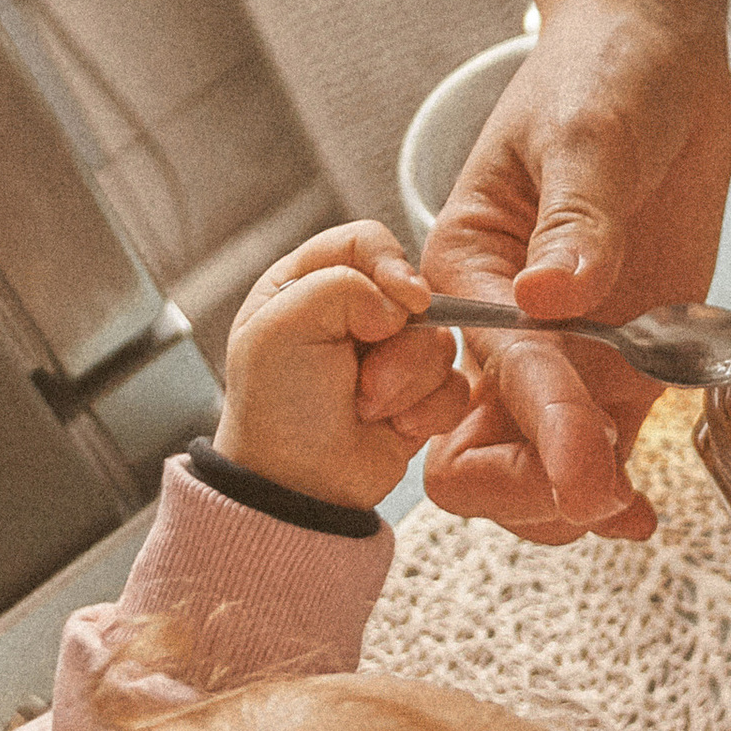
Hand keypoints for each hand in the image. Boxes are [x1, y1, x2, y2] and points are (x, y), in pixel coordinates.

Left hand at [216, 223, 468, 507]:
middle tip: (361, 378)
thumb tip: (401, 302)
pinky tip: (391, 427)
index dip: (391, 265)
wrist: (296, 488)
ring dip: (406, 383)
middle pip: (416, 294)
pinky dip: (426, 411)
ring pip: (441, 341)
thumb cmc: (275, 410)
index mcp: (311, 281)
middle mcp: (355, 312)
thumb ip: (342, 286)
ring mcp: (391, 354)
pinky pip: (455, 386)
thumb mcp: (281, 327)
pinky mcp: (419, 394)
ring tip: (366, 407)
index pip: (369, 241)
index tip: (402, 301)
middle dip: (397, 345)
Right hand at [418, 0, 730, 543]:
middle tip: (595, 498)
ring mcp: (566, 347)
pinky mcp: (622, 356)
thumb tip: (550, 296)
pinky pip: (601, 441)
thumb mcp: (588, 129)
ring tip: (622, 510)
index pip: (494, 367)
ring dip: (566, 499)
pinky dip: (612, 483)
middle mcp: (504, 321)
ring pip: (534, 462)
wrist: (658, 51)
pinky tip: (639, 509)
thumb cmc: (602, 69)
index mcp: (465, 266)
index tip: (588, 473)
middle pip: (480, 444)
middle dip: (529, 486)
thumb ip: (578, 217)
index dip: (541, 427)